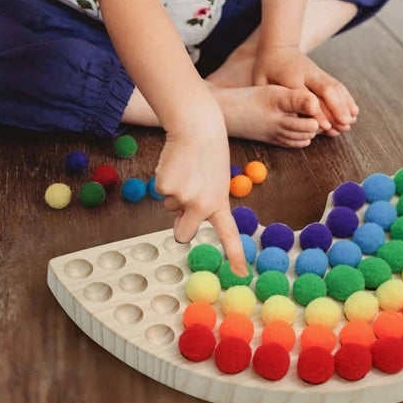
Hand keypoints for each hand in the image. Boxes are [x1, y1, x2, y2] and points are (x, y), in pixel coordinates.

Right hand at [153, 112, 247, 275]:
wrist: (198, 126)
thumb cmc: (208, 150)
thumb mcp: (216, 180)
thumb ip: (203, 201)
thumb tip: (181, 219)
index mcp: (219, 204)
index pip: (229, 236)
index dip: (235, 257)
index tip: (241, 276)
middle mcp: (201, 206)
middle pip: (182, 234)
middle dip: (179, 223)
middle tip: (185, 197)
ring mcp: (183, 197)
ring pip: (170, 205)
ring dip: (175, 189)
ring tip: (187, 167)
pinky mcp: (166, 186)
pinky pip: (161, 190)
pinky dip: (165, 177)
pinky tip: (176, 162)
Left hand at [252, 46, 357, 135]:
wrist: (280, 46)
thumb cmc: (267, 67)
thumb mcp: (261, 80)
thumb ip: (267, 95)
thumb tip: (274, 115)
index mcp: (290, 77)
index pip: (305, 95)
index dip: (316, 111)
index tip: (325, 126)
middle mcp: (307, 74)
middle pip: (325, 89)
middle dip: (337, 107)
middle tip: (345, 123)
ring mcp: (317, 73)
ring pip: (335, 87)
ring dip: (345, 104)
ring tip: (351, 121)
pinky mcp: (323, 74)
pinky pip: (338, 85)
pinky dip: (347, 98)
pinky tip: (353, 111)